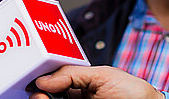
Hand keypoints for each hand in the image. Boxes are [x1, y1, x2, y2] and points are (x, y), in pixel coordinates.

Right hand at [30, 65, 164, 98]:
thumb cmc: (133, 93)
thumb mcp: (102, 75)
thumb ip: (72, 73)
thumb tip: (46, 78)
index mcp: (79, 83)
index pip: (53, 79)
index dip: (42, 78)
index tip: (35, 80)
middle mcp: (76, 98)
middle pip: (48, 95)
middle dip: (39, 93)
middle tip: (39, 93)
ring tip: (43, 98)